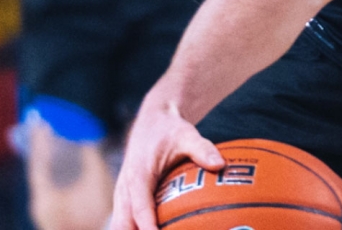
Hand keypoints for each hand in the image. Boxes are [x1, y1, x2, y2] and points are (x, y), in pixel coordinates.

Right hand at [111, 100, 225, 229]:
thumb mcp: (187, 135)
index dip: (148, 228)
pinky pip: (125, 222)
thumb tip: (220, 165)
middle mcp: (125, 189)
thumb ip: (202, 149)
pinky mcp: (126, 199)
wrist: (152, 122)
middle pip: (123, 225)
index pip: (140, 209)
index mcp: (138, 176)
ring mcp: (123, 196)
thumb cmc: (170, 130)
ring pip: (120, 226)